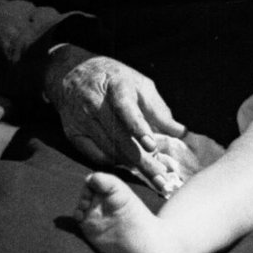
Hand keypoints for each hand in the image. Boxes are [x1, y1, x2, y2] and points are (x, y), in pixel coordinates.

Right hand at [43, 49, 188, 184]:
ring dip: (131, 164)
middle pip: (119, 137)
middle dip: (142, 161)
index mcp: (116, 86)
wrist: (72, 73)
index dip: (138, 127)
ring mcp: (82, 120)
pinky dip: (113, 161)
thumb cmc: (114, 79)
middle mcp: (95, 103)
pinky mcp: (73, 133)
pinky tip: (127, 164)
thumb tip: (180, 132)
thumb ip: (159, 109)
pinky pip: (95, 155)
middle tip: (161, 179)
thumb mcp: (140, 84)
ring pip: (108, 149)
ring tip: (152, 175)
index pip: (125, 108)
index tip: (151, 145)